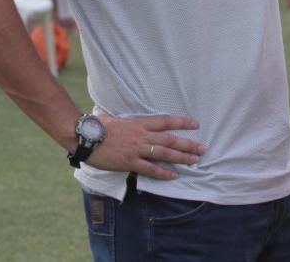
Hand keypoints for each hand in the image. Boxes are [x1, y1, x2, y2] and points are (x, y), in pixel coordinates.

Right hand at [86, 114, 205, 180]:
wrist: (86, 137)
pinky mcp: (130, 162)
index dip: (181, 122)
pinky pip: (150, 169)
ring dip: (181, 158)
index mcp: (139, 123)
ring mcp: (137, 149)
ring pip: (165, 153)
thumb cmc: (97, 126)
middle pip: (170, 139)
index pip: (165, 121)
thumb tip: (112, 113)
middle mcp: (142, 136)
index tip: (195, 124)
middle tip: (203, 148)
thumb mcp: (113, 117)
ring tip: (195, 161)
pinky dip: (163, 172)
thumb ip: (120, 117)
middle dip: (188, 144)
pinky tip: (174, 175)